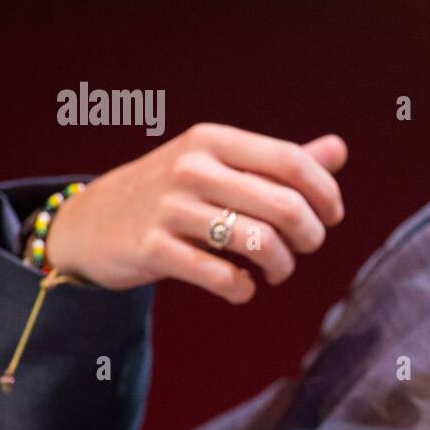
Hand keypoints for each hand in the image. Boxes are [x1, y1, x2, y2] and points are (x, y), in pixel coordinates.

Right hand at [45, 122, 347, 302]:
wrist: (90, 222)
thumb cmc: (174, 192)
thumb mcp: (220, 164)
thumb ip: (278, 161)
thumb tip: (339, 149)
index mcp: (214, 140)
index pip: (292, 161)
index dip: (325, 193)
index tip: (331, 217)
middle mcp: (192, 168)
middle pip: (284, 205)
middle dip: (309, 236)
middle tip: (305, 248)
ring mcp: (169, 209)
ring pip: (258, 242)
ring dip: (281, 266)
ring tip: (277, 270)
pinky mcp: (151, 249)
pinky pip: (221, 276)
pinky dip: (243, 288)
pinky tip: (242, 286)